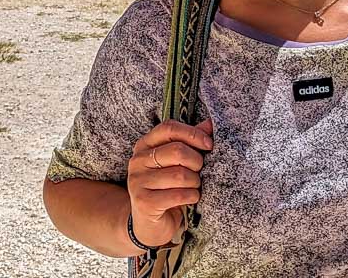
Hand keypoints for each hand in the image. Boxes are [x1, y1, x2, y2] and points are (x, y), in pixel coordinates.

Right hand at [126, 118, 212, 249]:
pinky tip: (190, 199)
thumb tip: (210, 123)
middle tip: (199, 172)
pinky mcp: (144, 202)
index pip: (169, 128)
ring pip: (180, 175)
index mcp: (145, 145)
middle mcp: (137, 161)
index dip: (193, 134)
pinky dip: (191, 196)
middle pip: (177, 151)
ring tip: (193, 187)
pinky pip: (179, 194)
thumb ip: (190, 142)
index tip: (208, 145)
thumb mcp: (176, 163)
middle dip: (197, 162)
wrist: (149, 224)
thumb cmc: (167, 189)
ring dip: (195, 182)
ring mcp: (138, 181)